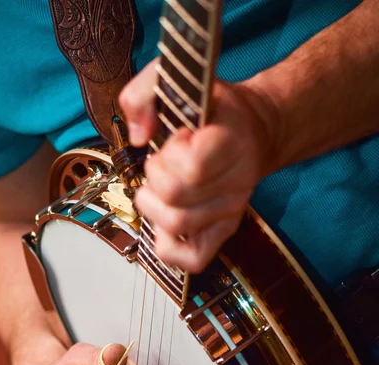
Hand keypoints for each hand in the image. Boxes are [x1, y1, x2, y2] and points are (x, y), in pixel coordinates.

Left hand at [120, 59, 276, 271]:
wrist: (253, 130)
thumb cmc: (212, 108)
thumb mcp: (176, 79)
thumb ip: (143, 93)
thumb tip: (138, 136)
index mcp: (230, 142)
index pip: (190, 168)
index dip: (169, 155)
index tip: (176, 139)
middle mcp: (236, 182)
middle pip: (175, 198)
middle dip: (154, 177)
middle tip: (163, 162)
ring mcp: (231, 210)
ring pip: (176, 226)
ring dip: (153, 206)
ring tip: (161, 187)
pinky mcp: (225, 231)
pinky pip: (193, 259)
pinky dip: (168, 248)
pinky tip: (164, 221)